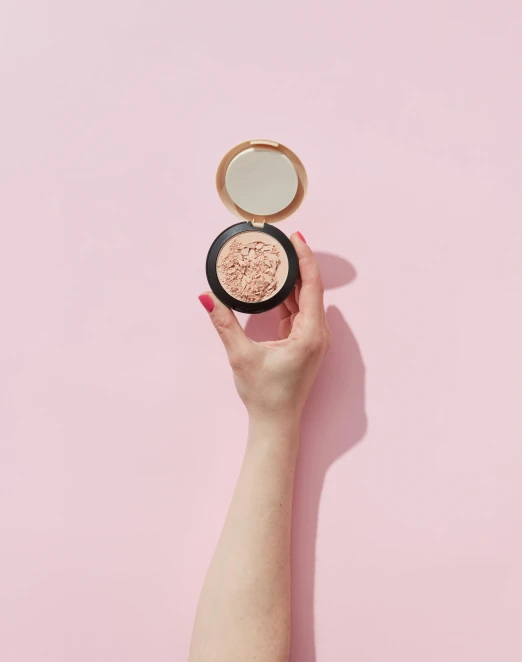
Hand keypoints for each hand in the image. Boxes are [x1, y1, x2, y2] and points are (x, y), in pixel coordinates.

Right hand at [199, 233, 330, 426]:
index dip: (305, 259)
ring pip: (305, 300)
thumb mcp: (241, 355)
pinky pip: (299, 312)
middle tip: (281, 242)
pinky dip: (288, 297)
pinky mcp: (304, 344)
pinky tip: (275, 286)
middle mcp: (317, 334)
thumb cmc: (264, 394)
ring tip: (277, 258)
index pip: (311, 285)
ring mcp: (312, 339)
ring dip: (292, 281)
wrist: (275, 423)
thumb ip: (224, 323)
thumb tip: (207, 297)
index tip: (295, 238)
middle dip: (297, 264)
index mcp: (310, 334)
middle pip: (310, 289)